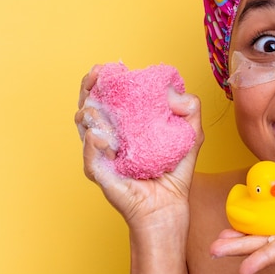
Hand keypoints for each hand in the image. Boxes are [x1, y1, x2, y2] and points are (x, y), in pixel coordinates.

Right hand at [74, 65, 203, 229]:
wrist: (168, 206)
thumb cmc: (174, 172)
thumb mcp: (190, 134)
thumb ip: (190, 109)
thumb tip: (172, 93)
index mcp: (126, 125)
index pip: (109, 97)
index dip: (104, 80)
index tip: (109, 67)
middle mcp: (109, 136)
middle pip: (89, 105)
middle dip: (89, 87)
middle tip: (97, 75)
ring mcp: (101, 154)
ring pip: (83, 126)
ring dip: (90, 112)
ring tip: (101, 110)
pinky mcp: (100, 173)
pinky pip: (90, 156)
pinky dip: (94, 143)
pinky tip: (104, 138)